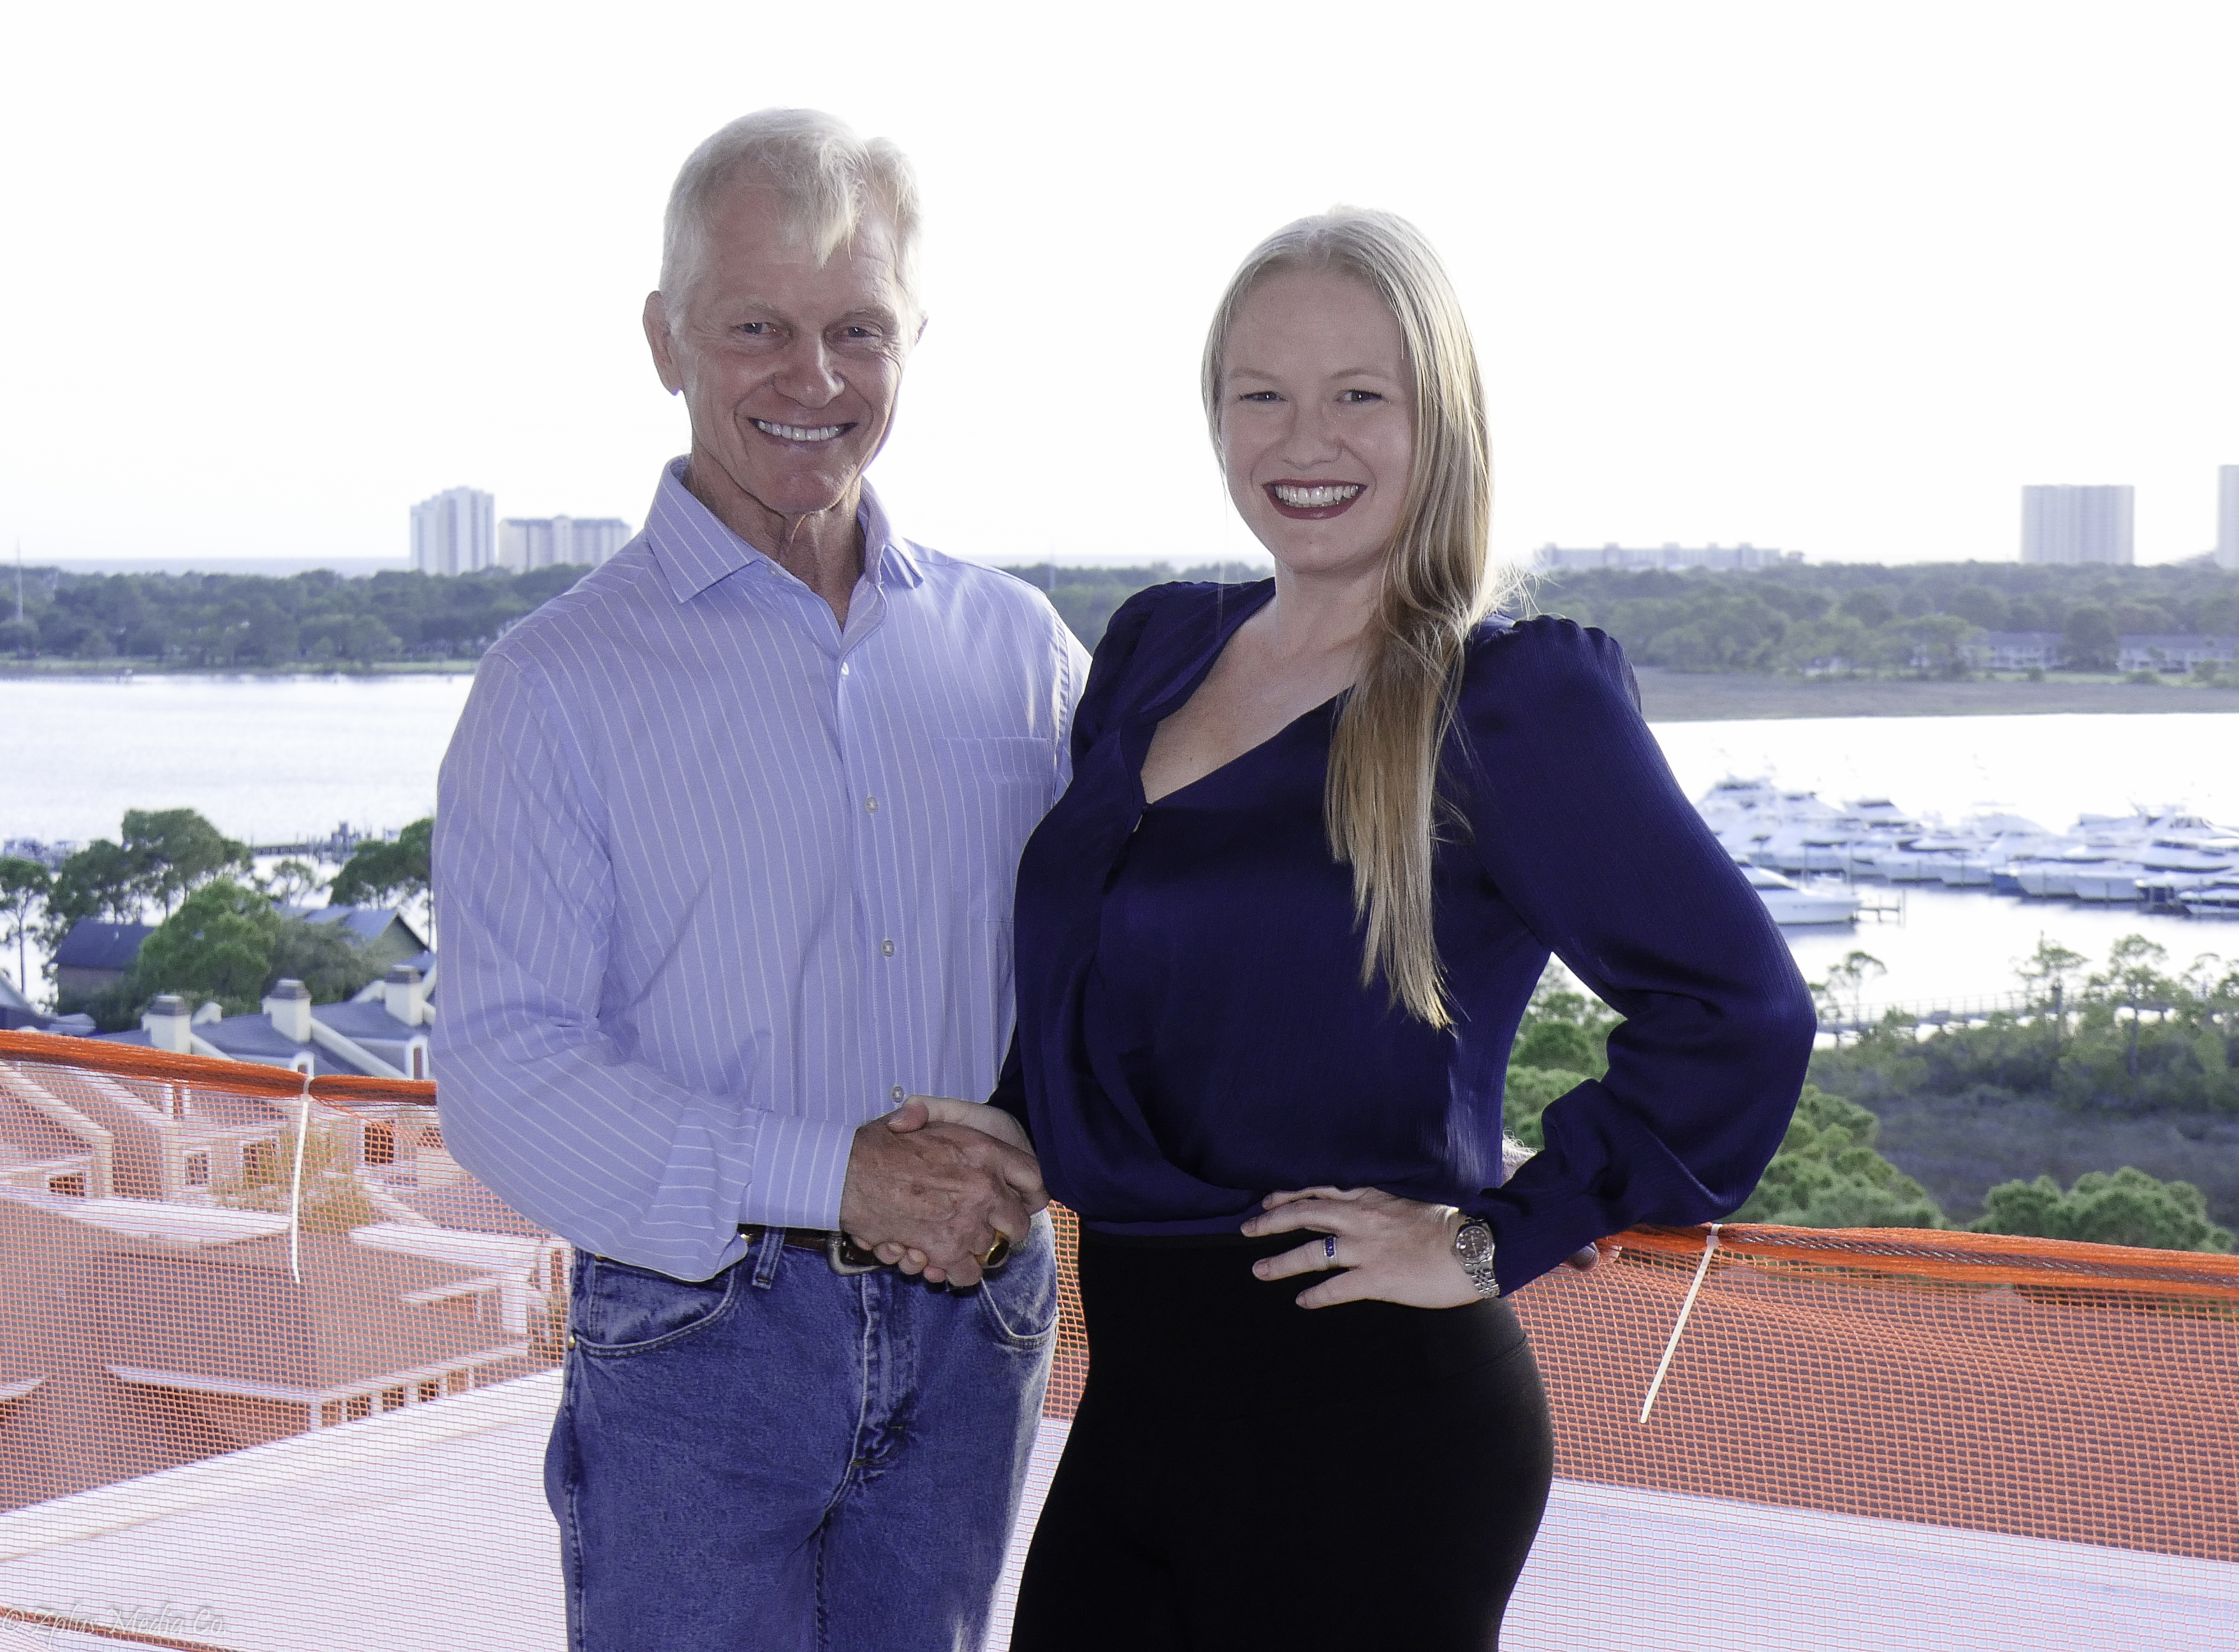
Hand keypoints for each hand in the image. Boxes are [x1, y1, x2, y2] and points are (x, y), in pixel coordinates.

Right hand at [838, 1100, 1044, 1286]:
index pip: (1034, 1177)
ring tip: (952, 1242)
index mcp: (984, 1150)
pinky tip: (939, 1260)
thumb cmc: (880, 1142)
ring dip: (974, 1251)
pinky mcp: (944, 1249)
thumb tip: (970, 1137)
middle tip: (984, 1227)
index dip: (1030, 1193)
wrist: (843, 1170)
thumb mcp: (924, 1116)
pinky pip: (967, 1273)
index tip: (1020, 1201)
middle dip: (1003, 1229)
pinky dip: (955, 1272)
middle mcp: (983, 1186)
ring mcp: (966, 1221)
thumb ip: (958, 1126)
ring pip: (992, 1251)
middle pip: (1019, 1223)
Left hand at [1242, 1186, 1479, 1308]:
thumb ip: (1386, 1202)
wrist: (1477, 1246)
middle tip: (1247, 1229)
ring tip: (1259, 1270)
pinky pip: (1335, 1289)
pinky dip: (1315, 1296)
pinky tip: (1302, 1301)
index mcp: (1372, 1196)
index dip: (1289, 1193)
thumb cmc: (1454, 1223)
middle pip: (1304, 1214)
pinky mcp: (1376, 1279)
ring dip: (1280, 1262)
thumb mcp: (1413, 1199)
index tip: (1269, 1198)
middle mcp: (1362, 1218)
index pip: (1320, 1188)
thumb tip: (1373, 1207)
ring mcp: (1366, 1250)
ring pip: (1311, 1253)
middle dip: (1271, 1222)